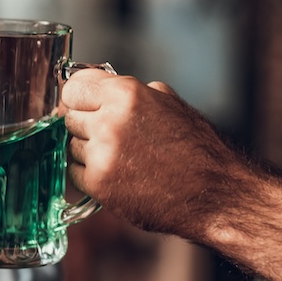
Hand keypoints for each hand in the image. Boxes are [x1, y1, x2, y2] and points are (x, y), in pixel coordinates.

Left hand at [62, 69, 243, 239]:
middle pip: (69, 116)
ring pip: (71, 144)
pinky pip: (74, 172)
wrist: (213, 194)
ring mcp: (101, 154)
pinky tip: (118, 174)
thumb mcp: (168, 103)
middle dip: (85, 124)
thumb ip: (130, 93)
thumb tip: (100, 88)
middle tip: (110, 135)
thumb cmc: (197, 149)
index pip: (74, 86)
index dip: (78, 96)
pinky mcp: (98, 184)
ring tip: (122, 157)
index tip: (81, 103)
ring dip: (88, 150)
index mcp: (127, 94)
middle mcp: (109, 121)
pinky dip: (89, 174)